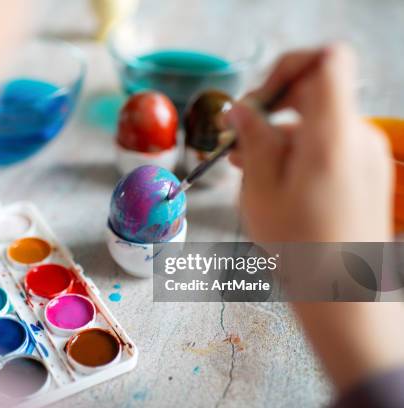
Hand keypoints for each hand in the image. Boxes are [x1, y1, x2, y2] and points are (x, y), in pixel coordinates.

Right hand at [227, 44, 392, 241]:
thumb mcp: (262, 191)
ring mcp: (366, 154)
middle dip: (273, 107)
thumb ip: (252, 140)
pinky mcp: (366, 170)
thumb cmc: (301, 250)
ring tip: (248, 169)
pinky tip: (273, 178)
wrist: (343, 293)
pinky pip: (329, 142)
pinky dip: (299, 150)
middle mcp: (358, 137)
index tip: (259, 97)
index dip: (289, 66)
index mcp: (332, 137)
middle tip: (238, 138)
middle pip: (316, 92)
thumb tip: (239, 109)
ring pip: (318, 121)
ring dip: (281, 134)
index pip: (327, 60)